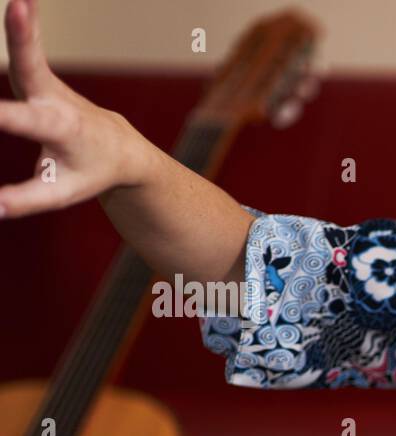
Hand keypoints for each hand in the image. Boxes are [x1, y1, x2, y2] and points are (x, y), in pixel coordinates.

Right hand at [0, 0, 156, 217]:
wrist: (123, 150)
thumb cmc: (91, 173)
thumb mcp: (62, 192)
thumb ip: (27, 200)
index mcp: (61, 128)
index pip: (19, 121)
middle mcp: (56, 99)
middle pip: (31, 69)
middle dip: (19, 44)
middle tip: (16, 9)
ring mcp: (49, 84)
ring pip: (29, 51)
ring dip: (21, 26)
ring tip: (19, 2)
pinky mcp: (41, 76)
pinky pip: (27, 47)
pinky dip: (22, 24)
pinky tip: (22, 0)